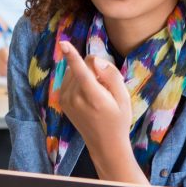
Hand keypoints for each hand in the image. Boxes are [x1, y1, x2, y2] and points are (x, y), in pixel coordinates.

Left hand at [59, 41, 133, 167]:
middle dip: (94, 68)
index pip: (81, 72)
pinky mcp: (62, 100)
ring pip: (74, 71)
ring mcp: (66, 100)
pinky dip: (78, 80)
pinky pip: (69, 78)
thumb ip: (111, 76)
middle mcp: (75, 98)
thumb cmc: (118, 119)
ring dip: (86, 74)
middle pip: (82, 66)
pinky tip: (87, 93)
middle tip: (105, 85)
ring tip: (97, 92)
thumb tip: (96, 61)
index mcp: (93, 97)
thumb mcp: (123, 97)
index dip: (73, 56)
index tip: (63, 43)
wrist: (104, 144)